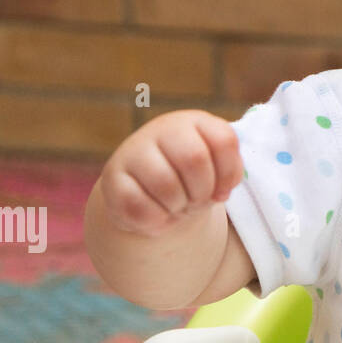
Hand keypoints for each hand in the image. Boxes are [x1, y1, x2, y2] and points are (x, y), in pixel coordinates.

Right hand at [97, 110, 242, 236]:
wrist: (148, 195)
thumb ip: (228, 173)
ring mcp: (133, 152)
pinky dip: (157, 220)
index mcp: (193, 122)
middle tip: (197, 200)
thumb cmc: (190, 180)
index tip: (223, 190)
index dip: (229, 172)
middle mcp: (161, 129)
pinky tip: (158, 215)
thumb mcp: (215, 170)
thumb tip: (221, 190)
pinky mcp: (112, 180)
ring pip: (166, 184)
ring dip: (179, 206)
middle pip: (195, 159)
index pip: (223, 140)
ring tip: (177, 206)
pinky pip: (139, 207)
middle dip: (202, 191)